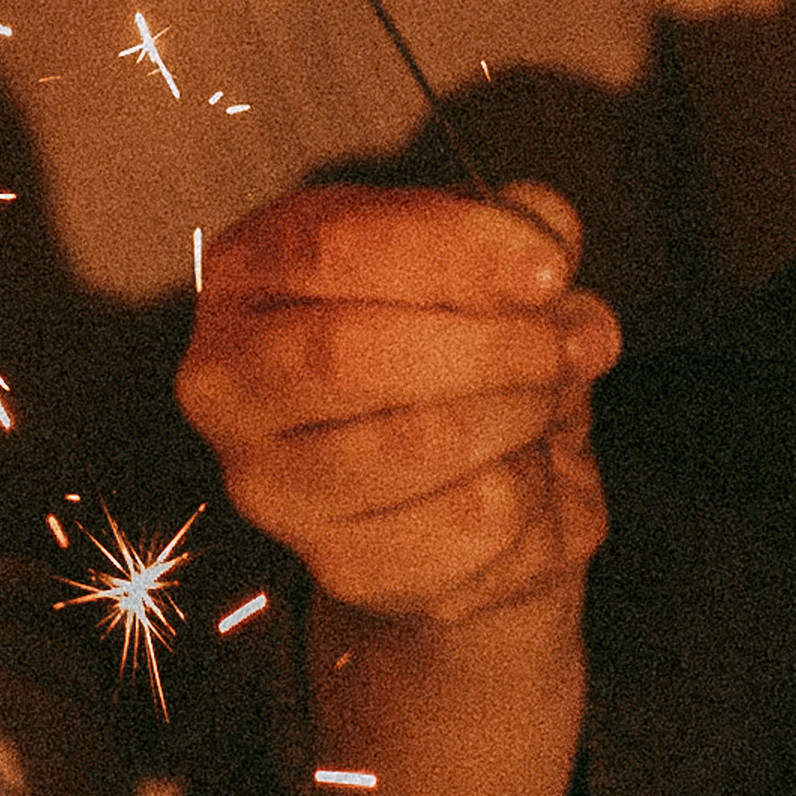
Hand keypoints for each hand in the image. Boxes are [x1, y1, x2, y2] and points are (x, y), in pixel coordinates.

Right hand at [178, 183, 619, 625]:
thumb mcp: (478, 260)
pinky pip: (468, 522)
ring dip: (523, 412)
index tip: (548, 269)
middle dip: (492, 343)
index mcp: (245, 273)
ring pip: (422, 440)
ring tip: (542, 400)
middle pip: (350, 351)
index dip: (451, 251)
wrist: (460, 483)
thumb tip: (547, 248)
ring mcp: (270, 484)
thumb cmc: (451, 343)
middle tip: (569, 343)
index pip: (329, 248)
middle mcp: (226, 381)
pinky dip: (530, 491)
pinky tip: (515, 470)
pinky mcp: (340, 564)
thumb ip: (516, 231)